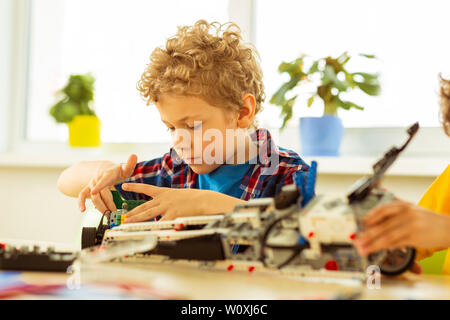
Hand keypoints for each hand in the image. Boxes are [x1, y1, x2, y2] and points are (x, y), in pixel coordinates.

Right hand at [78, 154, 137, 213]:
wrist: (105, 168)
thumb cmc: (117, 171)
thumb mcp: (125, 168)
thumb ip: (130, 164)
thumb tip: (134, 155)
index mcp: (107, 174)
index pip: (103, 180)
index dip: (99, 185)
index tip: (94, 191)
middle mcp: (98, 179)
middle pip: (100, 193)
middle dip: (107, 203)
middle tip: (114, 211)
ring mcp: (92, 184)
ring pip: (93, 197)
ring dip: (100, 207)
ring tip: (108, 215)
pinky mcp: (89, 189)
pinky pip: (82, 195)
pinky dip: (80, 202)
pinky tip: (82, 210)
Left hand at [121, 183, 244, 222]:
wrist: (205, 200)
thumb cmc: (197, 199)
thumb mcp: (181, 196)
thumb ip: (171, 202)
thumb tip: (164, 209)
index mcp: (166, 192)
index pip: (147, 189)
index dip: (135, 187)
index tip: (124, 186)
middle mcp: (164, 199)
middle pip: (144, 206)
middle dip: (133, 211)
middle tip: (124, 215)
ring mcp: (166, 207)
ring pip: (147, 214)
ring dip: (136, 218)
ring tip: (127, 222)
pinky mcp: (171, 215)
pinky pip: (159, 223)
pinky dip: (152, 228)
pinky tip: (145, 232)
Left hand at [354, 200, 449, 254]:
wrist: (449, 227)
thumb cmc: (427, 220)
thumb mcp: (411, 209)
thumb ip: (395, 210)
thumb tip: (375, 212)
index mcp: (403, 205)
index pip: (382, 210)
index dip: (369, 218)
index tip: (359, 225)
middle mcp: (406, 213)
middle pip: (381, 225)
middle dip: (367, 234)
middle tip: (356, 240)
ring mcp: (411, 225)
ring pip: (387, 235)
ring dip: (372, 244)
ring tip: (363, 248)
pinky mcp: (415, 237)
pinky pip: (396, 243)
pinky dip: (385, 247)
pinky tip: (378, 249)